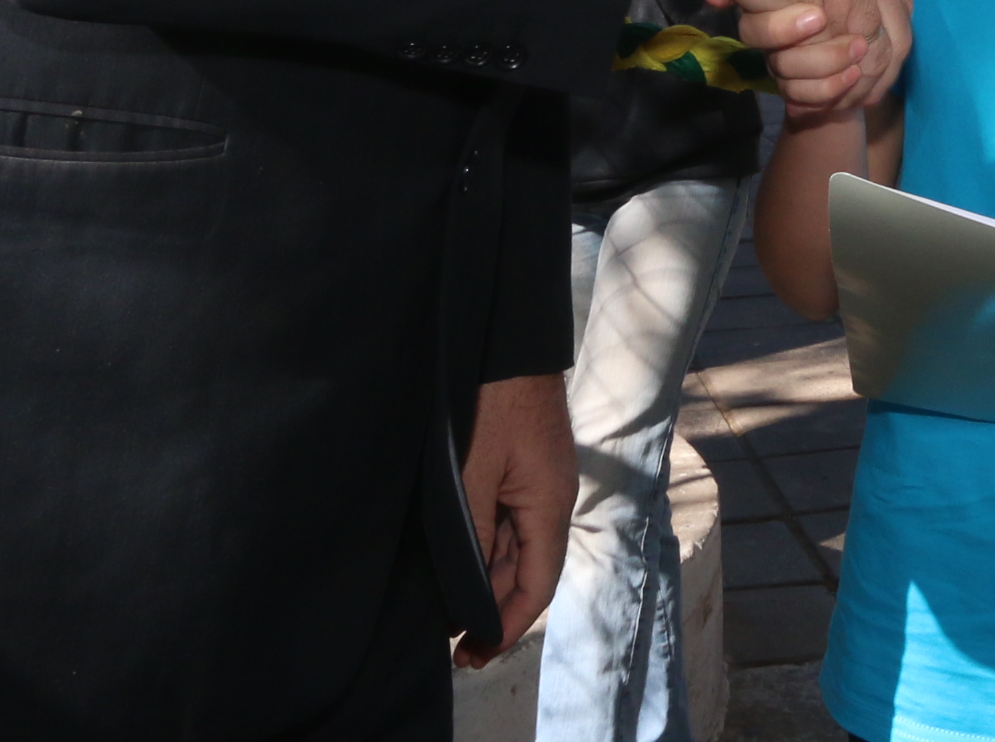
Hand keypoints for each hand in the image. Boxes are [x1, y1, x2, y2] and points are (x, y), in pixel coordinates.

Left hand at [452, 373, 574, 667]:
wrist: (504, 340)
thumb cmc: (490, 401)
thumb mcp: (474, 473)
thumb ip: (474, 534)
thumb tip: (471, 593)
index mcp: (549, 506)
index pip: (537, 585)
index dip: (508, 625)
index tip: (475, 654)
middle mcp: (549, 501)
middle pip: (524, 570)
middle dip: (490, 609)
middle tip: (452, 646)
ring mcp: (535, 483)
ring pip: (512, 547)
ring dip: (484, 581)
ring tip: (446, 613)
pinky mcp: (520, 468)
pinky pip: (504, 521)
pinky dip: (483, 548)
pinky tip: (455, 563)